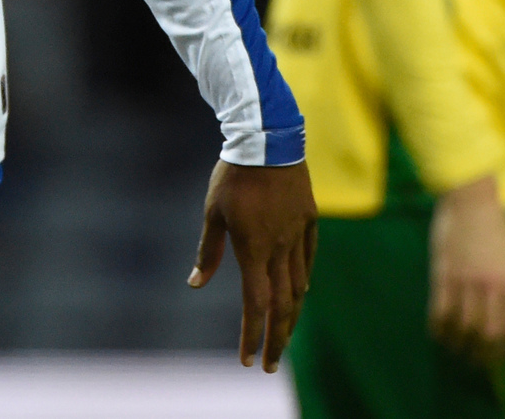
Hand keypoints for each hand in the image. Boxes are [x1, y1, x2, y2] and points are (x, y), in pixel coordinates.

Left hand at [188, 159, 317, 372]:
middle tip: (270, 364)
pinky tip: (301, 290)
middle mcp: (279, 247)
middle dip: (276, 339)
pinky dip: (304, 279)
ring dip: (292, 315)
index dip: (251, 334)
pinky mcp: (309, 219)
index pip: (255, 304)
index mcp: (253, 249)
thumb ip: (209, 251)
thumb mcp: (213, 212)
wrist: (267, 139)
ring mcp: (297, 234)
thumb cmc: (233, 175)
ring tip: (284, 334)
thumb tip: (196, 283)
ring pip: (299, 284)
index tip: (246, 359)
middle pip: (282, 304)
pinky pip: (308, 257)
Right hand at [428, 174, 504, 362]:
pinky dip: (439, 328)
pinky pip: (440, 312)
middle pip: (489, 335)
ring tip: (456, 350)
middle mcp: (492, 286)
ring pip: (463, 328)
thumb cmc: (498, 225)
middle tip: (476, 360)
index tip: (499, 356)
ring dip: (459, 345)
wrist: (472, 200)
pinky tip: (438, 332)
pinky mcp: (444, 275)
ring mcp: (466, 281)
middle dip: (483, 355)